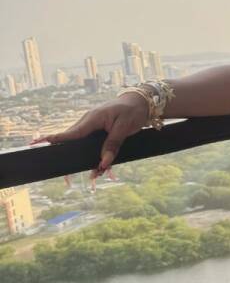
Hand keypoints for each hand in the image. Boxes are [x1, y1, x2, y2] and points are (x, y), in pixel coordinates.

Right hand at [29, 95, 150, 180]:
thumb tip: (103, 163)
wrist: (139, 103)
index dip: (54, 140)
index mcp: (92, 119)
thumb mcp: (124, 128)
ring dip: (85, 161)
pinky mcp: (97, 131)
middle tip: (66, 178)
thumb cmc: (131, 112)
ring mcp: (91, 127)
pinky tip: (101, 169)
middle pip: (72, 142)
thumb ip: (113, 145)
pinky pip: (90, 146)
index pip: (71, 133)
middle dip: (68, 158)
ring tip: (93, 176)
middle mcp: (88, 123)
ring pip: (82, 146)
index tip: (38, 144)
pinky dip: (96, 158)